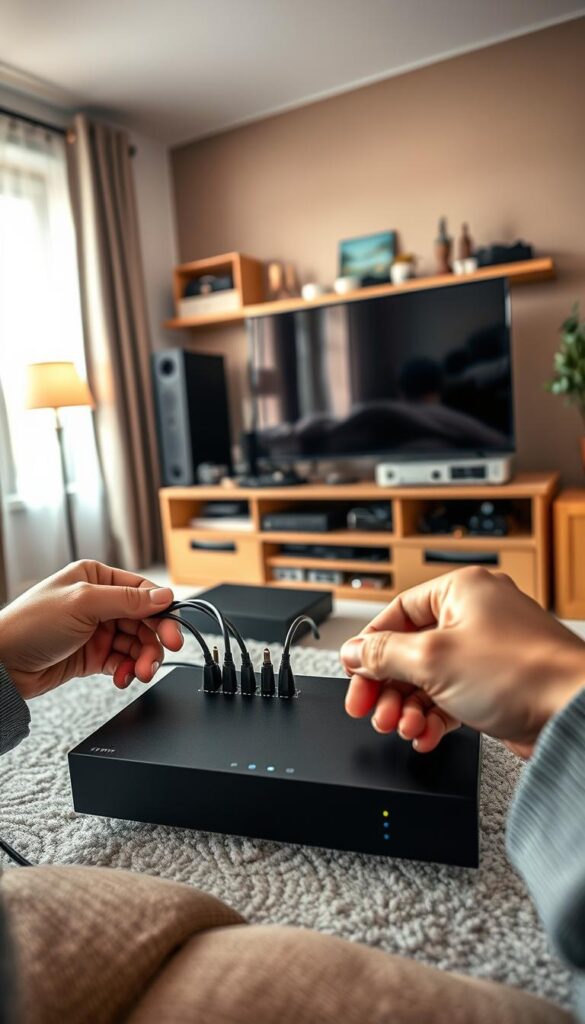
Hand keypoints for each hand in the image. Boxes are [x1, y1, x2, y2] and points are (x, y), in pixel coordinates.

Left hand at [0, 560, 183, 699]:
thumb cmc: (31, 624)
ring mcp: (97, 630)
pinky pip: (122, 661)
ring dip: (141, 659)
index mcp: (96, 578)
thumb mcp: (83, 603)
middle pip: (144, 620)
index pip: (142, 591)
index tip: (171, 631)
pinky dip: (126, 670)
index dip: (161, 612)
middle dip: (153, 641)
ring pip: (136, 643)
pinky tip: (122, 678)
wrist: (2, 664)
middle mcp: (99, 602)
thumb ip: (127, 600)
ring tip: (138, 674)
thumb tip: (164, 596)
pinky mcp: (93, 655)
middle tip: (156, 659)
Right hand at [340, 567, 584, 756]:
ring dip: (409, 706)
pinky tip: (425, 734)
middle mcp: (475, 616)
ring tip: (403, 727)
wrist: (572, 712)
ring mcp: (487, 651)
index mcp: (461, 591)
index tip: (354, 675)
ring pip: (429, 678)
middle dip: (388, 686)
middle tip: (372, 711)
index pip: (396, 613)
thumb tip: (353, 651)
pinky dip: (434, 717)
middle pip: (409, 650)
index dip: (369, 647)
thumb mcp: (432, 659)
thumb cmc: (522, 672)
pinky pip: (451, 697)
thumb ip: (382, 654)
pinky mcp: (497, 685)